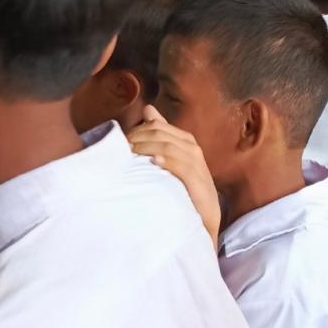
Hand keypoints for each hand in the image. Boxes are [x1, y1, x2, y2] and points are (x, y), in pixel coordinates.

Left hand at [129, 106, 219, 245]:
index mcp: (186, 140)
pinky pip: (181, 165)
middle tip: (121, 150)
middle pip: (160, 133)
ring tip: (130, 155)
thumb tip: (148, 110)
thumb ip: (161, 135)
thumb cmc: (186, 189)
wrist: (206, 218)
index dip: (137, 131)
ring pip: (168, 146)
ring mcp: (196, 163)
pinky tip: (154, 163)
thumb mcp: (174, 159)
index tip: (121, 143)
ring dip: (146, 148)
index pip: (158, 126)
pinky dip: (166, 161)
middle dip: (137, 139)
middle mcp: (192, 148)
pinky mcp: (198, 180)